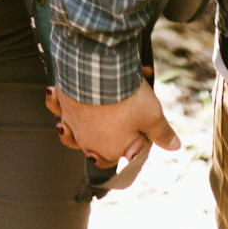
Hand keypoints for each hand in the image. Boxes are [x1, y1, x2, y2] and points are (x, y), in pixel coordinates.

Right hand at [44, 80, 180, 169]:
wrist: (96, 69)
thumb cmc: (126, 97)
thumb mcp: (152, 115)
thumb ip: (162, 133)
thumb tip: (175, 146)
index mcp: (109, 149)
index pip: (122, 159)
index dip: (134, 148)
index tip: (143, 134)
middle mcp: (86, 140)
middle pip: (95, 149)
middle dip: (108, 141)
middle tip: (118, 126)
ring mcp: (70, 121)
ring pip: (69, 132)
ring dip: (75, 129)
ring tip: (80, 123)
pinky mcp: (61, 101)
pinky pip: (55, 105)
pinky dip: (55, 101)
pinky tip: (52, 93)